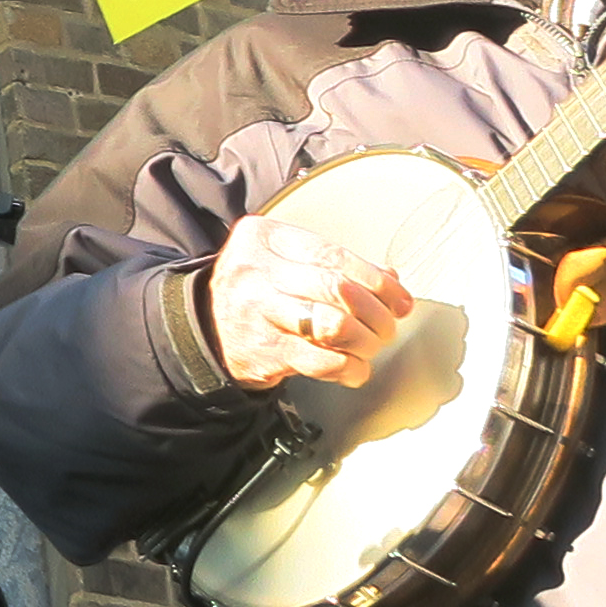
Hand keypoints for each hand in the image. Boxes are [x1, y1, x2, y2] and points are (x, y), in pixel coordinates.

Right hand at [206, 216, 418, 392]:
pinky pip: (322, 362)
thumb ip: (332, 265)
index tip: (399, 298)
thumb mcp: (283, 262)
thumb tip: (390, 279)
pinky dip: (350, 368)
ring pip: (334, 325)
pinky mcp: (265, 350)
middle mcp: (258, 271)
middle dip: (376, 312)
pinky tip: (355, 368)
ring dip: (366, 340)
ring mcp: (259, 312)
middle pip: (337, 290)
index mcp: (264, 238)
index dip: (377, 280)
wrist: (206, 330)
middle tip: (388, 325)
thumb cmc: (256, 292)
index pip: (334, 255)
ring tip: (371, 345)